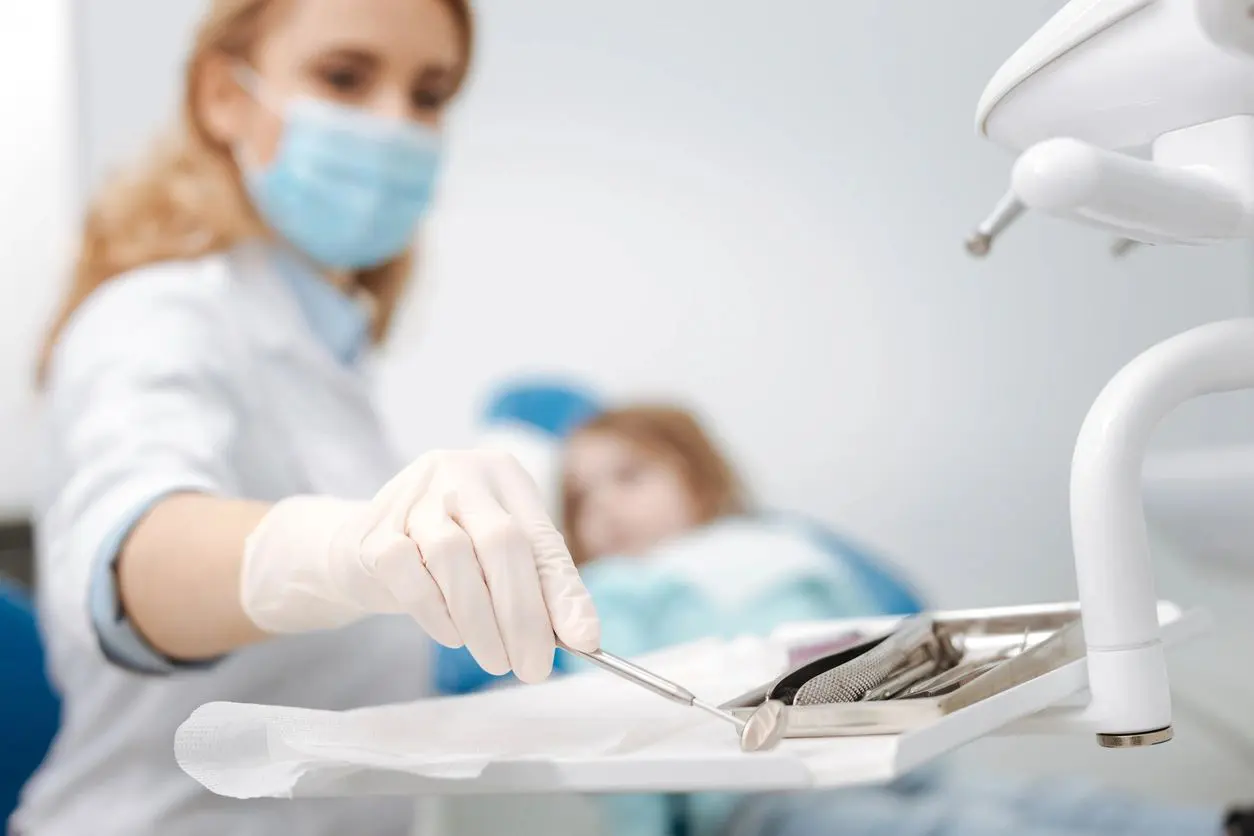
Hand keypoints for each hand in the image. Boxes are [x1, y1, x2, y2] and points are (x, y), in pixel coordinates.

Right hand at [239, 450, 599, 682]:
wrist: (362, 550)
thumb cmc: (448, 557)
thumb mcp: (499, 561)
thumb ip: (540, 588)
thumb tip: (583, 637)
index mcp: (502, 475)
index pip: (542, 538)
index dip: (564, 592)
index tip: (584, 641)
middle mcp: (458, 473)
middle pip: (502, 543)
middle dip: (522, 615)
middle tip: (533, 668)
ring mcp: (412, 496)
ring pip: (454, 557)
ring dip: (480, 622)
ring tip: (495, 659)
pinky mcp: (374, 531)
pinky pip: (410, 574)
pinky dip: (436, 613)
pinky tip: (452, 635)